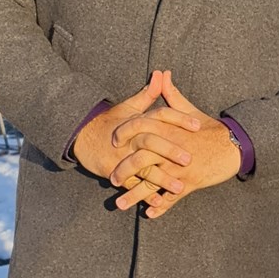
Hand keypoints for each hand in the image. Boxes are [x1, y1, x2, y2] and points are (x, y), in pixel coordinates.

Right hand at [73, 71, 201, 205]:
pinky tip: (160, 203)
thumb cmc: (111, 121)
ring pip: (143, 168)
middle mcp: (128, 139)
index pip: (159, 116)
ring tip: (180, 188)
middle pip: (150, 142)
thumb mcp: (128, 107)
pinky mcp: (115, 173)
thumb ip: (148, 93)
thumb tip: (162, 74)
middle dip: (169, 151)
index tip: (197, 124)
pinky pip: (132, 185)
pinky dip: (145, 195)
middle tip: (189, 159)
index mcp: (135, 120)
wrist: (81, 137)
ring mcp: (121, 157)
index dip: (178, 118)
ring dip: (161, 179)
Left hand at [111, 70, 240, 217]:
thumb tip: (162, 73)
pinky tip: (149, 214)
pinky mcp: (190, 183)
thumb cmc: (211, 129)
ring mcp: (180, 168)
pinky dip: (160, 207)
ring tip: (120, 204)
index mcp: (170, 129)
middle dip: (123, 171)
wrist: (235, 146)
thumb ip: (171, 94)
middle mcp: (172, 149)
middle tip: (112, 179)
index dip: (124, 133)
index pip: (140, 128)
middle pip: (140, 160)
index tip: (113, 142)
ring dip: (135, 195)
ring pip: (152, 183)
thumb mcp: (190, 111)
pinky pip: (172, 198)